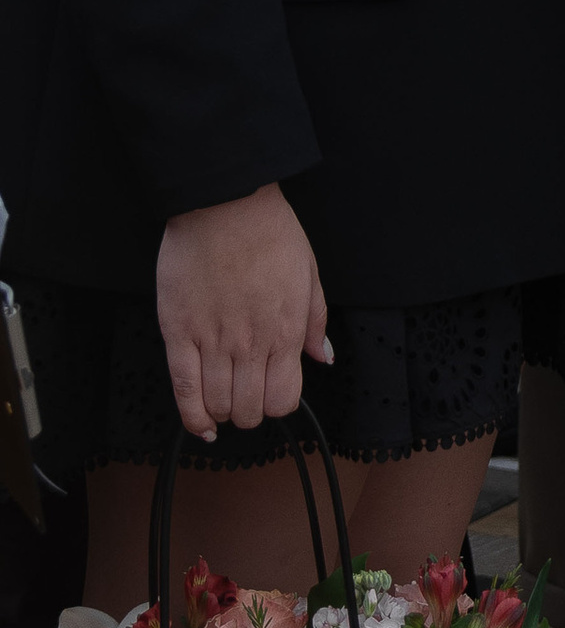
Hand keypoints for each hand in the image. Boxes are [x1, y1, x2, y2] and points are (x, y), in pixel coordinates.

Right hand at [157, 185, 330, 440]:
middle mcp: (250, 344)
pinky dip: (190, 415)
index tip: (272, 395)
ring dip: (221, 412)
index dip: (278, 405)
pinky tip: (199, 423)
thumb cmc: (269, 232)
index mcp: (285, 331)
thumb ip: (315, 322)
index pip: (284, 398)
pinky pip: (183, 389)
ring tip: (222, 402)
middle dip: (249, 412)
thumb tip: (322, 358)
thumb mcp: (309, 274)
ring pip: (217, 404)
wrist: (224, 204)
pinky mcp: (178, 332)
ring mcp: (212, 341)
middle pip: (249, 409)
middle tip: (245, 398)